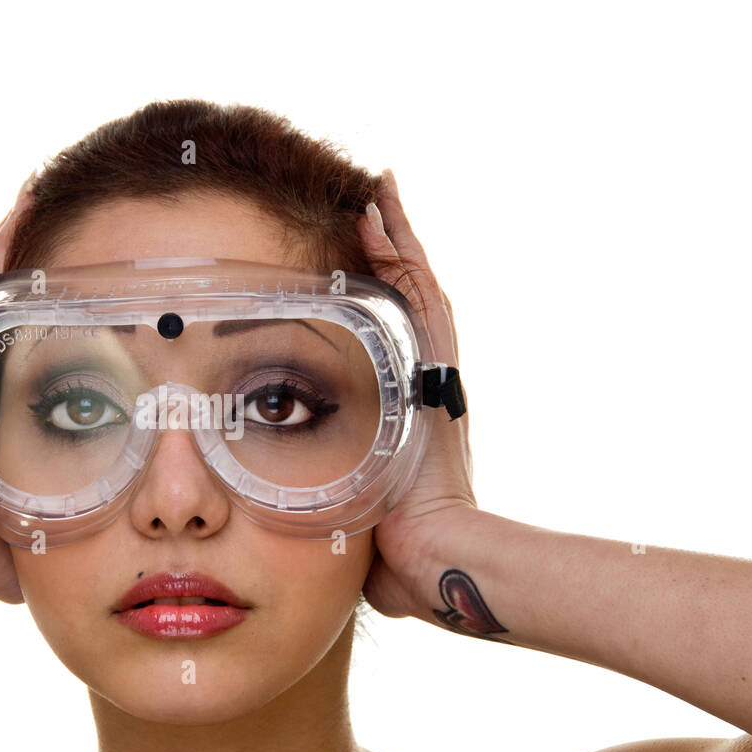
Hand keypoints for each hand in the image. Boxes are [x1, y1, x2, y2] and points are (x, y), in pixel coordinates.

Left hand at [358, 169, 478, 618]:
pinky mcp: (437, 368)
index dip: (377, 296)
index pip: (392, 338)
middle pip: (410, 303)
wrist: (436, 557)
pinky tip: (381, 211)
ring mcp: (436, 374)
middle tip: (371, 203)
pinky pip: (419, 297)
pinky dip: (403, 254)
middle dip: (391, 254)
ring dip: (397, 241)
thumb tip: (315, 532)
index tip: (352, 254)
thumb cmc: (398, 553)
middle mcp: (427, 385)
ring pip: (417, 290)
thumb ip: (343, 512)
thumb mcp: (359, 517)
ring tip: (378, 193)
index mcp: (409, 412)